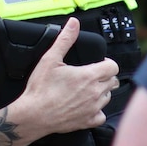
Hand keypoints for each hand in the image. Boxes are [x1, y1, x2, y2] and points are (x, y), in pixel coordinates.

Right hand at [11, 17, 119, 138]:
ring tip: (87, 88)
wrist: (33, 115)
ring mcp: (93, 108)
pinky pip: (101, 116)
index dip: (107, 62)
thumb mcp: (51, 58)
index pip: (113, 66)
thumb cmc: (41, 89)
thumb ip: (65, 39)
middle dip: (105, 76)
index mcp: (89, 76)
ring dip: (102, 91)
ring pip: (108, 97)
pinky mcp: (87, 121)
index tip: (98, 63)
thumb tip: (73, 24)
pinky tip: (87, 105)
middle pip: (113, 81)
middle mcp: (95, 93)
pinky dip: (97, 111)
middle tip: (91, 74)